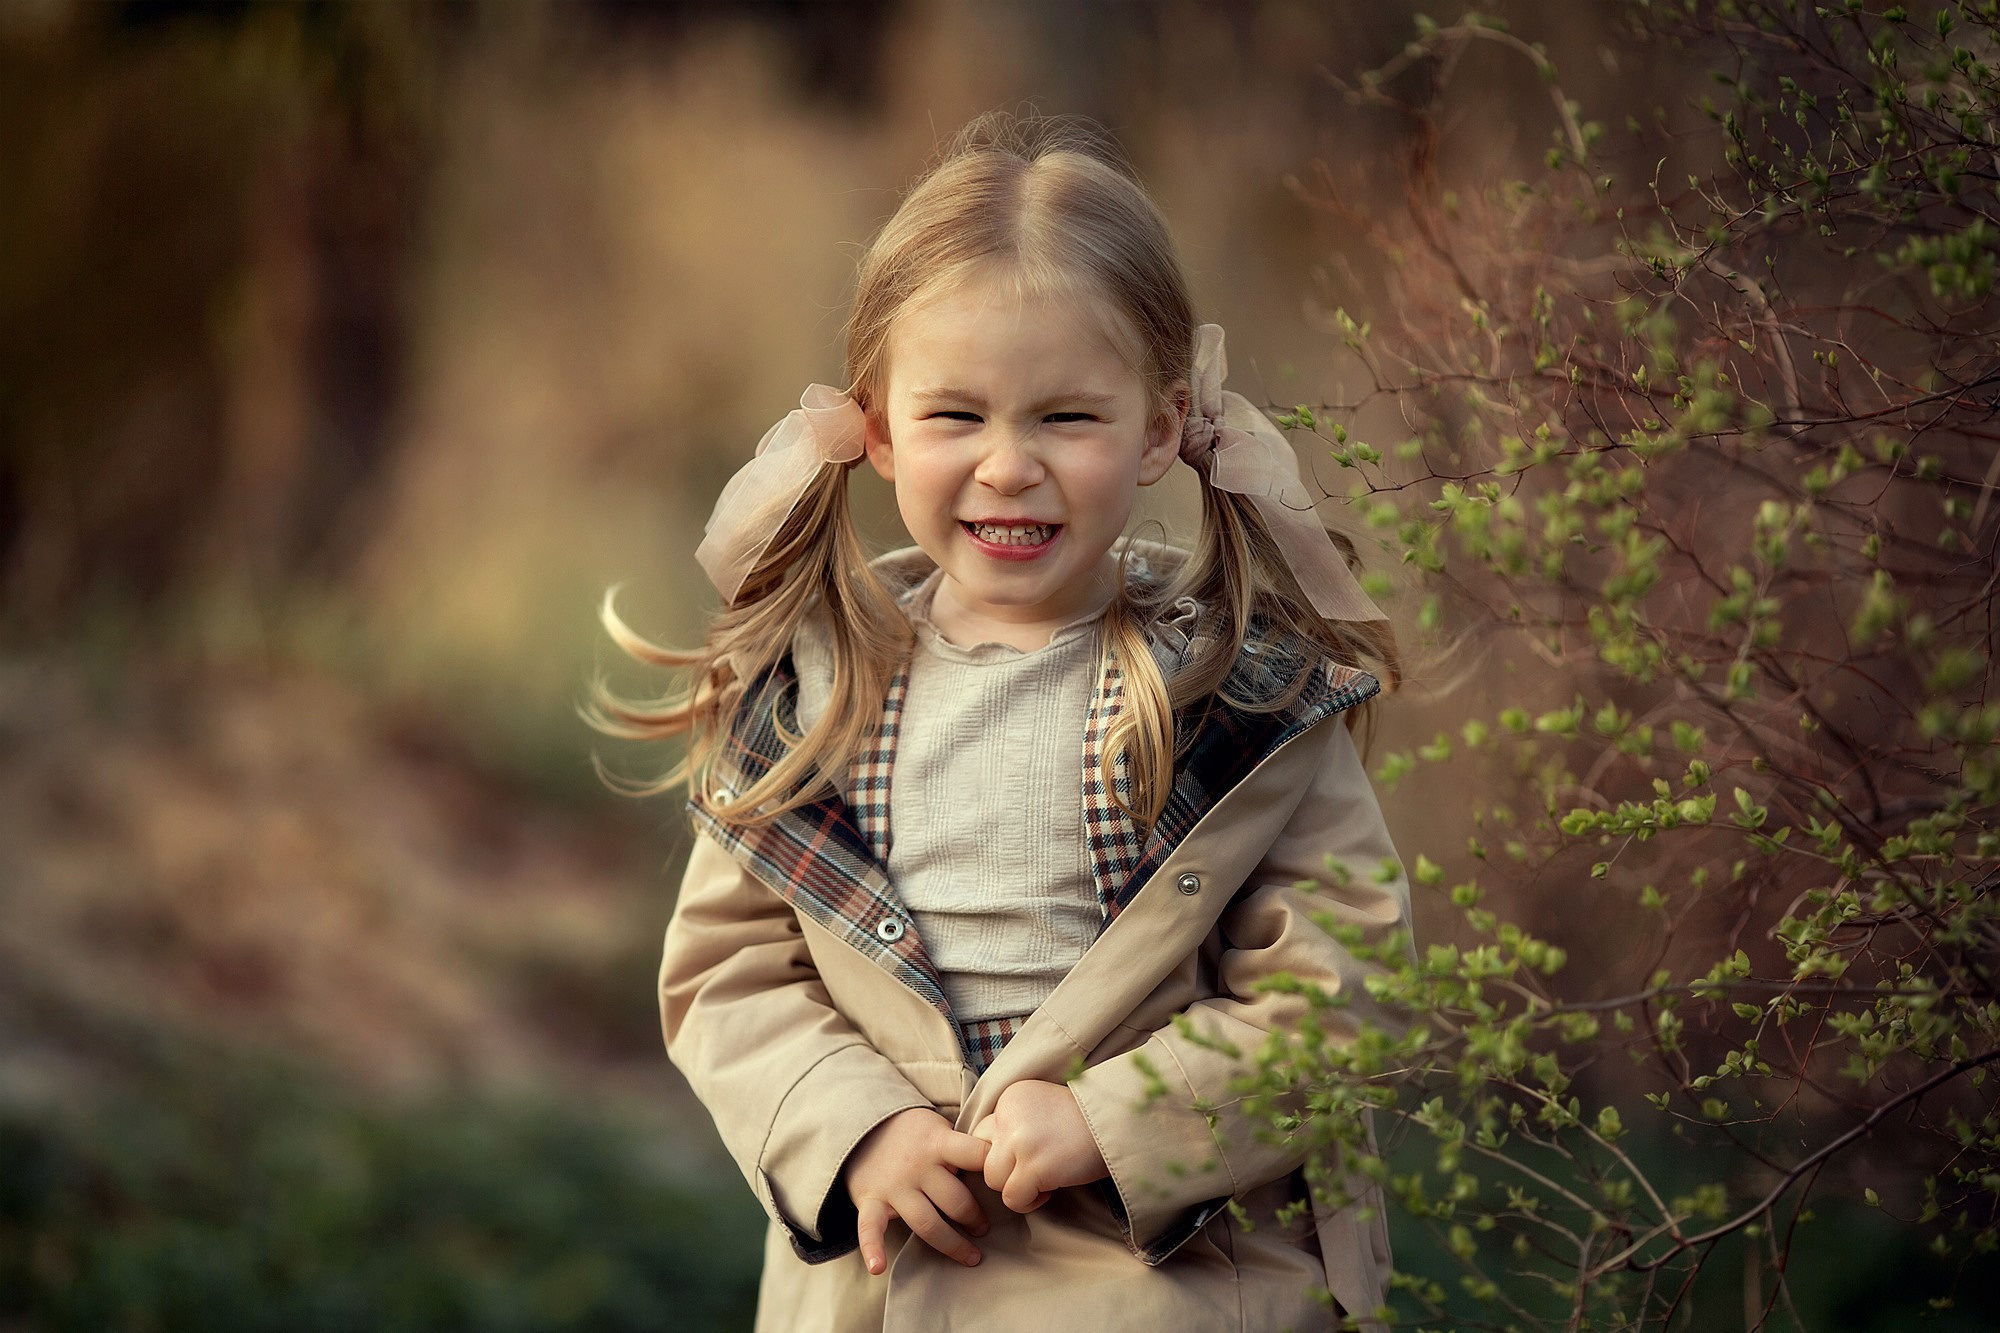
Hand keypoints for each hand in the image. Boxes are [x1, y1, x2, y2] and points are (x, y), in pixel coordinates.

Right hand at [844, 1107, 989, 1274]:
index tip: (1010, 1185)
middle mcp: (917, 1166)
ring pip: (926, 1223)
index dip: (994, 1169)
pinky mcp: (871, 1201)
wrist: (863, 1125)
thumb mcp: (940, 1126)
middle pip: (955, 1200)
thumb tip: (1005, 1160)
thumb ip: (964, 1144)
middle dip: (975, 1219)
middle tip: (984, 1229)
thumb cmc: (914, 1131)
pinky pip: (870, 1227)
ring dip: (952, 1244)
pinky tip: (878, 1268)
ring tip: (972, 1256)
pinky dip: (872, 1248)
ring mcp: (894, 1186)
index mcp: (938, 1143)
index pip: (974, 1154)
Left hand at [970, 1079, 1109, 1213]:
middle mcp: (1009, 1114)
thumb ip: (1014, 1125)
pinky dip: (1029, 1202)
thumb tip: (991, 1158)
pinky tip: (1050, 1190)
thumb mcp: (1042, 1109)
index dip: (1003, 1151)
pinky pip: (1012, 1198)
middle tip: (1034, 1170)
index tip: (1028, 1155)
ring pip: (993, 1180)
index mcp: (1011, 1097)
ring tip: (1043, 1180)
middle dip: (1006, 1170)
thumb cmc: (1085, 1122)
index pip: (982, 1133)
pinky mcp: (1034, 1166)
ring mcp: (1020, 1140)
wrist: (1120, 1123)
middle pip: (981, 1157)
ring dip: (1016, 1186)